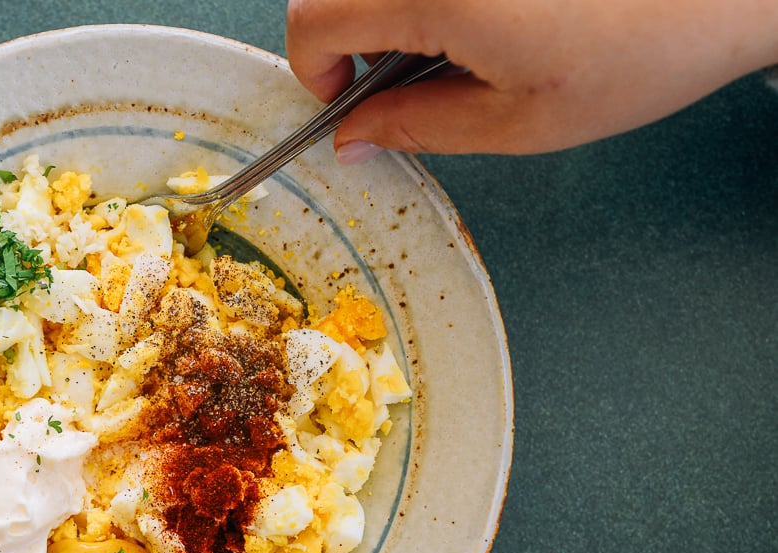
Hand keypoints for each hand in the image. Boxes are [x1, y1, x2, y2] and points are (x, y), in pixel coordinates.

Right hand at [285, 0, 777, 158]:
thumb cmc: (644, 45)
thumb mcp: (516, 121)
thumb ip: (415, 128)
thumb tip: (355, 137)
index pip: (312, 21)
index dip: (316, 71)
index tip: (346, 98)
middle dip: (348, 37)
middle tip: (403, 73)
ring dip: (391, 10)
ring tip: (459, 41)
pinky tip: (484, 13)